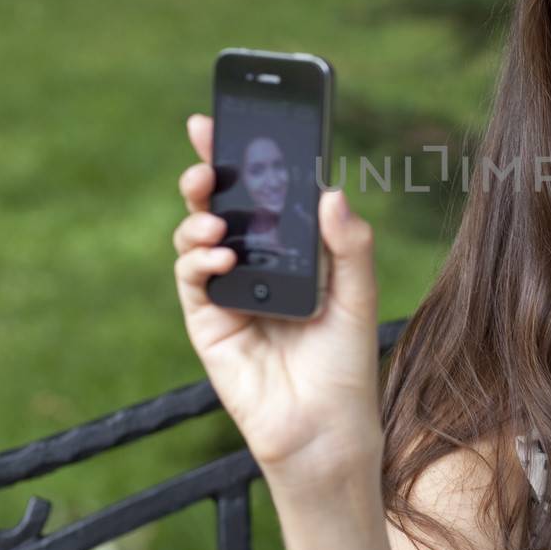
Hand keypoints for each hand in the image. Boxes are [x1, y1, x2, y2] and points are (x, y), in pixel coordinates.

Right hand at [172, 114, 382, 491]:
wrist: (325, 429)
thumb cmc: (345, 365)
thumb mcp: (358, 297)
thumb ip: (349, 246)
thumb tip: (331, 192)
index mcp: (291, 248)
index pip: (261, 191)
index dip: (240, 155)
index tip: (225, 120)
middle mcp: (254, 262)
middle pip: (220, 205)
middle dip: (206, 173)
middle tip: (205, 158)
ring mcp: (227, 291)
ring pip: (196, 236)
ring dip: (198, 219)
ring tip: (215, 221)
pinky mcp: (208, 322)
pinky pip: (192, 279)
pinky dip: (199, 261)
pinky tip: (220, 258)